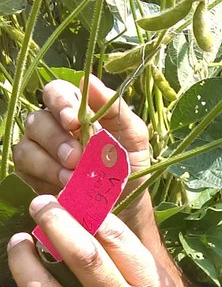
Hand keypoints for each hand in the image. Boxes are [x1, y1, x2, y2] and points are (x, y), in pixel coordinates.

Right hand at [12, 76, 151, 222]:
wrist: (125, 204)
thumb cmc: (128, 164)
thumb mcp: (132, 136)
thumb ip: (115, 108)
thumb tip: (90, 81)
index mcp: (75, 110)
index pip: (55, 92)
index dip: (60, 103)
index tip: (74, 121)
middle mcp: (50, 125)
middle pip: (37, 120)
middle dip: (56, 139)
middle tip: (76, 158)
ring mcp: (36, 149)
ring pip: (26, 146)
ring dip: (49, 162)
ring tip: (72, 177)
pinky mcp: (29, 173)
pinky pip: (24, 169)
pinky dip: (44, 177)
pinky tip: (62, 187)